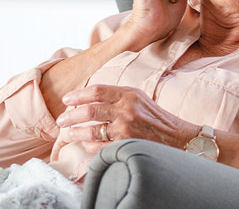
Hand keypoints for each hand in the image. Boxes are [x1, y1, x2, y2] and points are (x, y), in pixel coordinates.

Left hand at [56, 85, 198, 152]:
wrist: (177, 137)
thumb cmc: (155, 116)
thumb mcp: (138, 97)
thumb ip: (116, 95)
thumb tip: (88, 97)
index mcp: (128, 94)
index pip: (97, 91)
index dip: (78, 95)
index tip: (67, 100)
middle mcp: (126, 110)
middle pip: (89, 111)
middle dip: (70, 116)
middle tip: (61, 120)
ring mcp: (126, 129)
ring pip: (92, 131)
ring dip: (75, 133)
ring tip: (67, 134)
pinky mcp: (127, 145)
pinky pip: (100, 147)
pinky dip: (89, 146)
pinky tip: (84, 145)